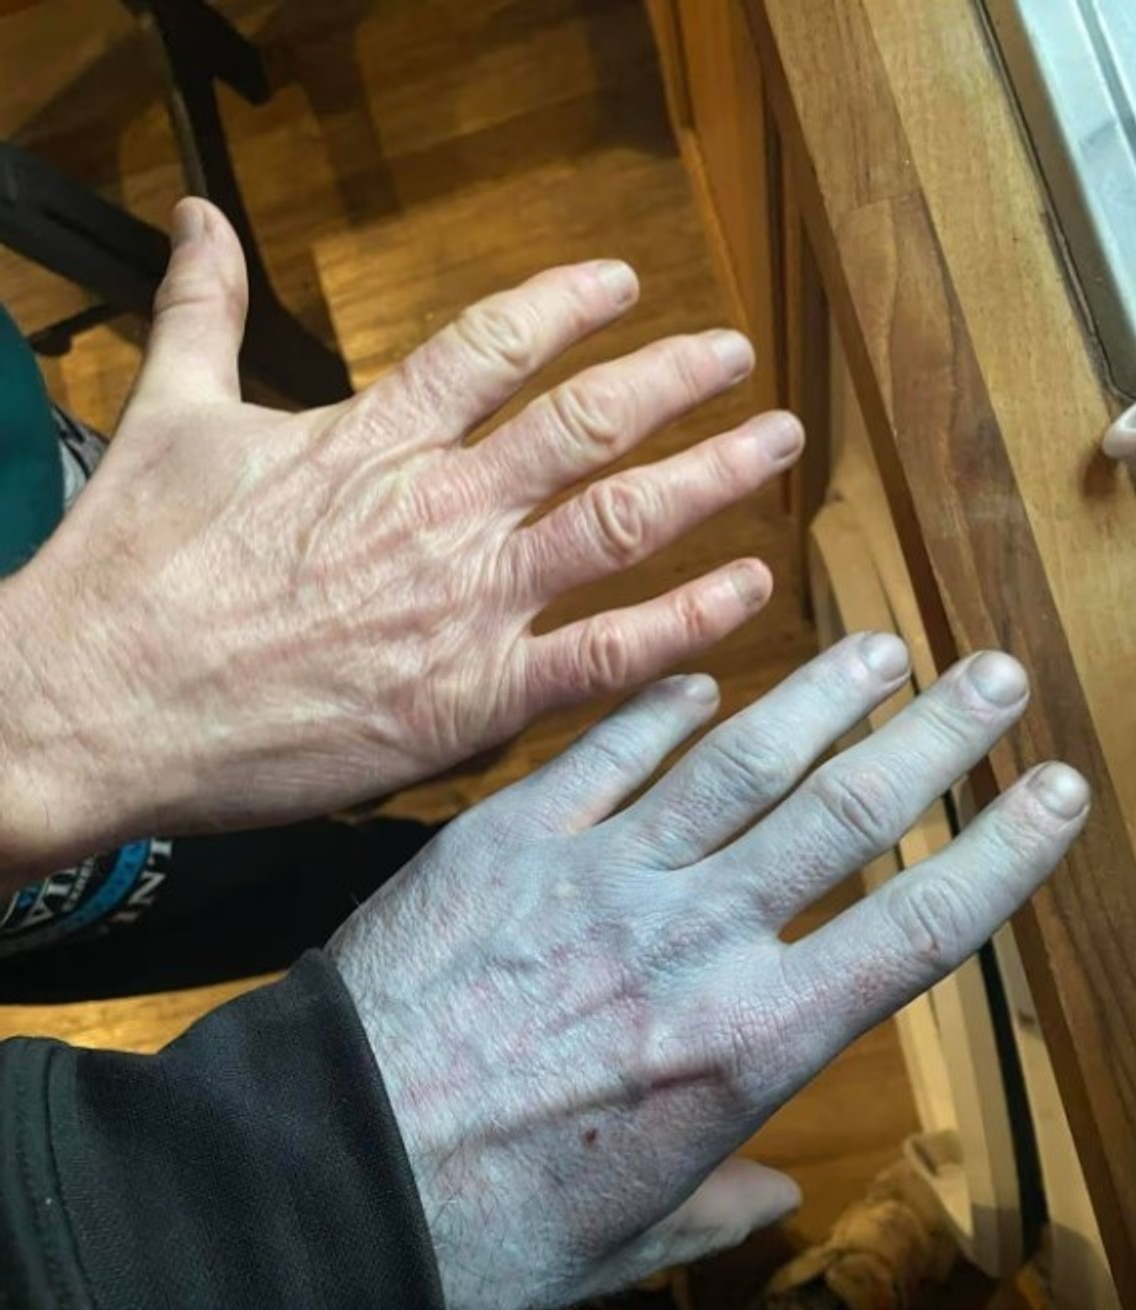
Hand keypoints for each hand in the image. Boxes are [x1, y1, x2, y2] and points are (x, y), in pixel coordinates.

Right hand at [0, 197, 801, 871]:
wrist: (98, 704)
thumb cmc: (126, 572)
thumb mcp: (165, 417)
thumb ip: (202, 311)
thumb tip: (198, 216)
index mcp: (369, 436)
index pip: (496, 342)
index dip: (570, 303)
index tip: (624, 284)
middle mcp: (437, 508)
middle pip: (588, 420)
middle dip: (674, 380)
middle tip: (735, 356)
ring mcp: (463, 605)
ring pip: (620, 522)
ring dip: (711, 477)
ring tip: (775, 444)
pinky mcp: (468, 702)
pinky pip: (604, 656)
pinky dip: (685, 625)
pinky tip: (748, 595)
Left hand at [330, 634, 1088, 1309]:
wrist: (325, 1172)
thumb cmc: (481, 1228)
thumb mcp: (622, 1244)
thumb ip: (716, 1207)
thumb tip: (779, 1194)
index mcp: (747, 1045)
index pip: (917, 930)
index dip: (1003, 854)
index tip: (1057, 793)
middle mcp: (695, 941)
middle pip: (845, 815)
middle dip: (935, 739)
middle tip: (993, 675)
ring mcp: (599, 876)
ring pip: (739, 762)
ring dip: (821, 697)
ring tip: (882, 645)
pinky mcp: (506, 839)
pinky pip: (603, 753)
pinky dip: (658, 710)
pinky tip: (700, 676)